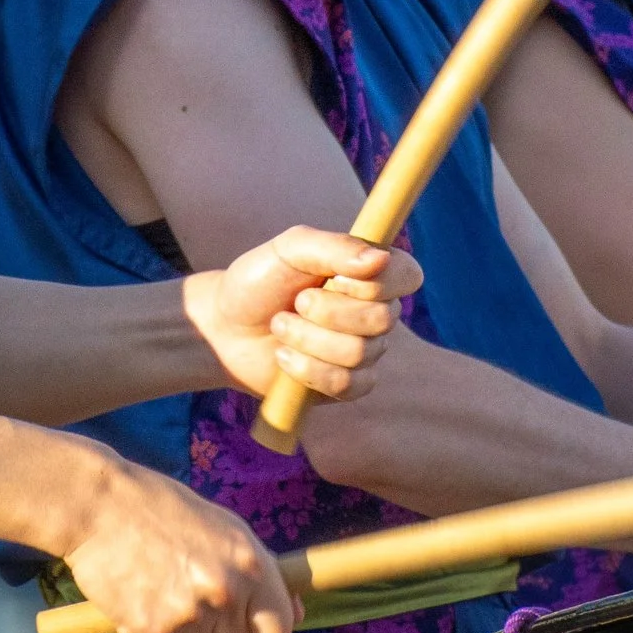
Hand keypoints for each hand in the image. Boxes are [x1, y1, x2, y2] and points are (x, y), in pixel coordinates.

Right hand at [62, 459, 297, 632]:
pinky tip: (137, 599)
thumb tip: (296, 607)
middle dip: (216, 627)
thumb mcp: (224, 527)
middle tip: (187, 590)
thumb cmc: (162, 510)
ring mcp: (188, 616)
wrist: (98, 506)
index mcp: (250, 564)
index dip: (261, 625)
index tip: (244, 618)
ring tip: (158, 589)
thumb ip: (258, 569)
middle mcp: (225, 593)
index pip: (279, 629)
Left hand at [183, 225, 423, 400]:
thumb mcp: (289, 250)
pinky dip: (307, 370)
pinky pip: (347, 385)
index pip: (407, 275)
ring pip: (359, 353)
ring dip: (307, 339)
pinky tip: (284, 358)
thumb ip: (333, 247)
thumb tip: (380, 258)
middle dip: (327, 312)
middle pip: (381, 319)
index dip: (377, 282)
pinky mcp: (347, 384)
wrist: (225, 327)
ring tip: (282, 327)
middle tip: (296, 302)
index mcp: (369, 272)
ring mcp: (364, 350)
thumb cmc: (259, 281)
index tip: (335, 278)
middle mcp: (375, 310)